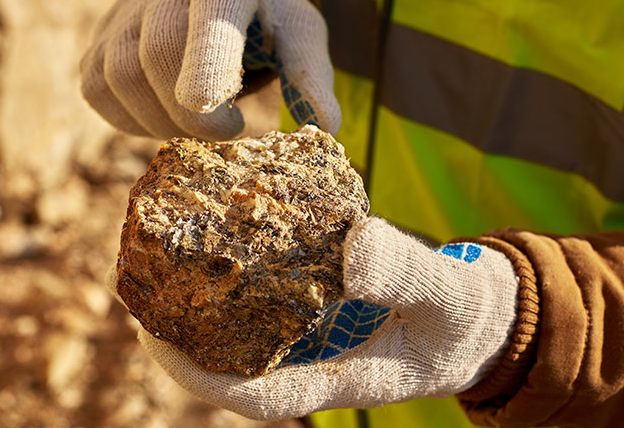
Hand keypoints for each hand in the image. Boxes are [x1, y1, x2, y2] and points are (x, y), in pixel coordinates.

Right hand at [80, 0, 339, 140]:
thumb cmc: (260, 16)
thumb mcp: (298, 34)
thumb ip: (311, 76)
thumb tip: (328, 128)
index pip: (210, 18)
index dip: (205, 60)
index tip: (206, 102)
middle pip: (159, 57)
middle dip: (194, 116)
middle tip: (229, 128)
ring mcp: (121, 15)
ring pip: (122, 79)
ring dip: (163, 122)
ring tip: (200, 121)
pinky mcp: (95, 45)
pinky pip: (100, 94)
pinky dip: (133, 120)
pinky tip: (165, 112)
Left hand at [136, 217, 518, 419]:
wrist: (484, 314)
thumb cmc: (468, 316)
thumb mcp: (449, 294)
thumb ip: (408, 273)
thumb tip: (351, 248)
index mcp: (340, 379)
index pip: (256, 394)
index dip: (200, 375)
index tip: (154, 342)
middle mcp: (316, 361)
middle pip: (233, 362)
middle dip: (180, 333)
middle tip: (138, 286)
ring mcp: (316, 337)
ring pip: (245, 329)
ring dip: (202, 300)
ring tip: (161, 255)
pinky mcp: (321, 306)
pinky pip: (270, 294)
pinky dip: (242, 269)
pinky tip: (222, 230)